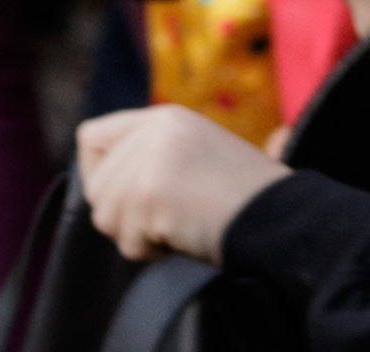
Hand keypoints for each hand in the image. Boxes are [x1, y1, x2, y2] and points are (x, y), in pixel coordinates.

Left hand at [75, 104, 287, 264]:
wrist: (278, 217)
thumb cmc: (241, 201)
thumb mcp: (194, 157)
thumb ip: (150, 159)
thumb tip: (100, 191)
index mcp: (165, 118)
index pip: (91, 139)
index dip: (101, 177)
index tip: (132, 200)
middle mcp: (155, 130)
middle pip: (95, 186)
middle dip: (123, 217)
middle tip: (166, 220)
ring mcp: (153, 160)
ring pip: (104, 215)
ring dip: (137, 237)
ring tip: (178, 227)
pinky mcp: (153, 193)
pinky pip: (127, 239)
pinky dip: (152, 251)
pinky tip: (184, 237)